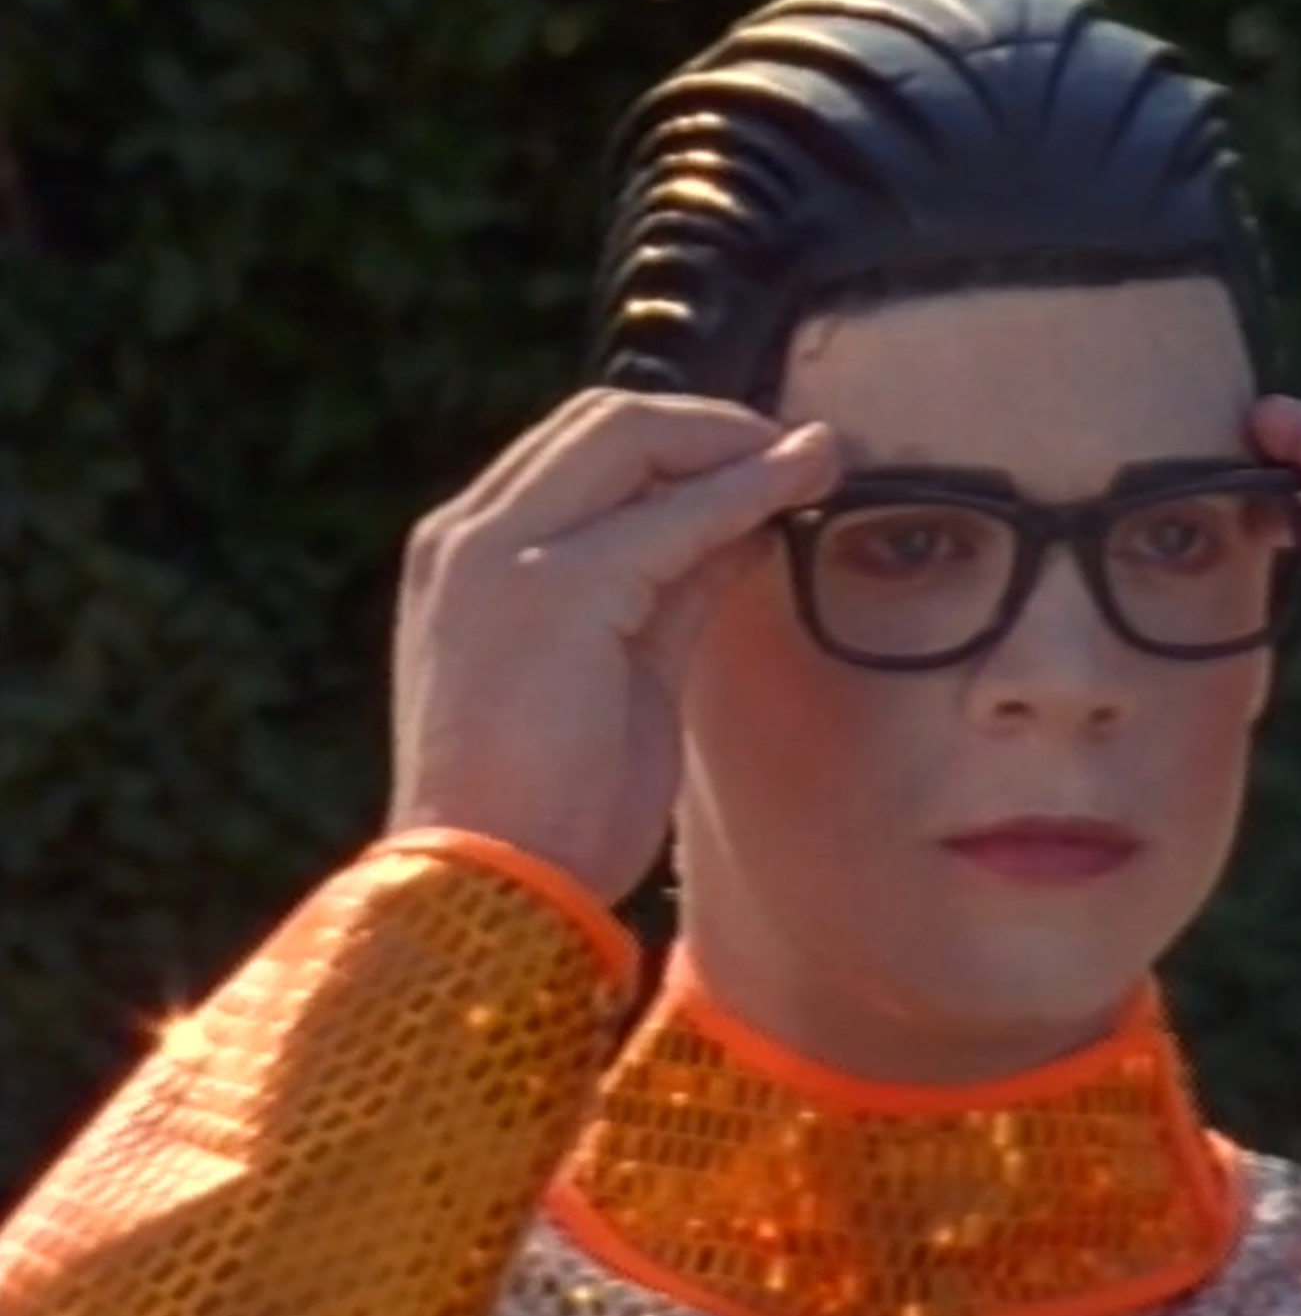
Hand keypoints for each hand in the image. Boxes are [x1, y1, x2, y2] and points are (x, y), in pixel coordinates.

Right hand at [385, 389, 838, 901]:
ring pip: (630, 442)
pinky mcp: (551, 587)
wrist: (496, 892)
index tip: (764, 457)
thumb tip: (747, 526)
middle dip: (711, 426)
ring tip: (818, 455)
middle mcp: (467, 538)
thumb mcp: (622, 671)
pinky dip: (743, 492)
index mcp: (468, 559)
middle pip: (601, 423)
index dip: (680, 442)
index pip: (579, 454)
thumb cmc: (554, 807)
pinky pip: (670, 515)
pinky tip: (799, 487)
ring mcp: (497, 554)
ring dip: (736, 444)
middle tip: (801, 449)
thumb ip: (670, 589)